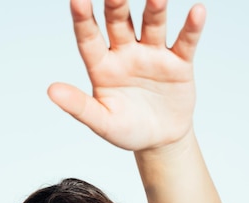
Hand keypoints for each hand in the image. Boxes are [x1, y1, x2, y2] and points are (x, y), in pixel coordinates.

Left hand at [48, 0, 205, 150]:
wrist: (160, 141)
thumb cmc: (128, 131)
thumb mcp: (102, 123)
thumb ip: (79, 107)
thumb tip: (51, 91)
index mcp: (103, 67)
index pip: (89, 39)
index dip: (82, 20)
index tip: (77, 0)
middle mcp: (126, 53)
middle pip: (120, 22)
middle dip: (117, 4)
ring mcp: (153, 54)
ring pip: (152, 25)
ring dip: (155, 9)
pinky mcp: (179, 62)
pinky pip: (185, 41)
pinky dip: (192, 27)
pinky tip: (197, 12)